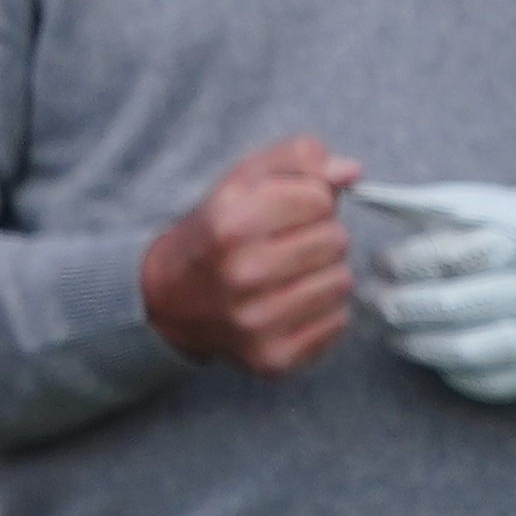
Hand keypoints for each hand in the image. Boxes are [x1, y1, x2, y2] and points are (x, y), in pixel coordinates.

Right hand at [139, 134, 357, 374]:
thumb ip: (296, 158)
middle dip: (317, 238)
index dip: (307, 200)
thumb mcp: (241, 181)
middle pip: (337, 241)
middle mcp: (241, 274)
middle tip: (284, 247)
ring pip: (341, 282)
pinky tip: (288, 306)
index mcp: (231, 224)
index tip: (282, 214)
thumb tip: (350, 171)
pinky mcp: (271, 357)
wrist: (165, 300)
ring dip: (321, 275)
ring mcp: (256, 322)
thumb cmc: (213, 235)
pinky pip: (337, 323)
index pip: (320, 198)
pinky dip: (320, 313)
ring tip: (286, 276)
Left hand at [356, 153, 515, 402]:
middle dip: (394, 306)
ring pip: (462, 351)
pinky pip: (489, 383)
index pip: (443, 257)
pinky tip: (430, 354)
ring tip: (390, 333)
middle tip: (370, 301)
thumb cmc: (512, 233)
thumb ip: (415, 203)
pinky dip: (449, 373)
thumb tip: (355, 193)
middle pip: (446, 306)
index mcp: (515, 243)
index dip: (398, 262)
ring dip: (411, 345)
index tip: (380, 263)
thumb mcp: (475, 208)